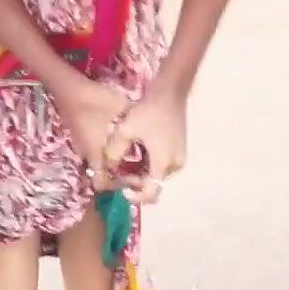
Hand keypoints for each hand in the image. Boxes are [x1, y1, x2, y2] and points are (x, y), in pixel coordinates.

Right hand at [53, 76, 130, 190]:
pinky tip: (113, 136)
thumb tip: (147, 133)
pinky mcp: (77, 133)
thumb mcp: (123, 112)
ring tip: (127, 151)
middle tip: (133, 165)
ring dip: (109, 158)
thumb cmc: (96, 102)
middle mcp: (85, 153)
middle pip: (100, 171)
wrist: (70, 87)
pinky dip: (102, 147)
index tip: (130, 179)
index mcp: (95, 154)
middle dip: (115, 172)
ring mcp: (79, 143)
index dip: (115, 186)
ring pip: (96, 158)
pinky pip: (92, 147)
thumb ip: (135, 126)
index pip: (101, 183)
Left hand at [104, 86, 186, 203]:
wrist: (170, 92)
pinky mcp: (179, 150)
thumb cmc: (148, 111)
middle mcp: (174, 165)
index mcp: (163, 164)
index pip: (151, 194)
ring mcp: (178, 158)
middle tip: (120, 169)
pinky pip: (162, 164)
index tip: (122, 189)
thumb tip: (109, 166)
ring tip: (127, 158)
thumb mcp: (126, 131)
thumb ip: (114, 152)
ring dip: (142, 171)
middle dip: (136, 181)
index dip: (135, 197)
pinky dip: (149, 163)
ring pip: (157, 174)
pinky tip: (139, 151)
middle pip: (153, 184)